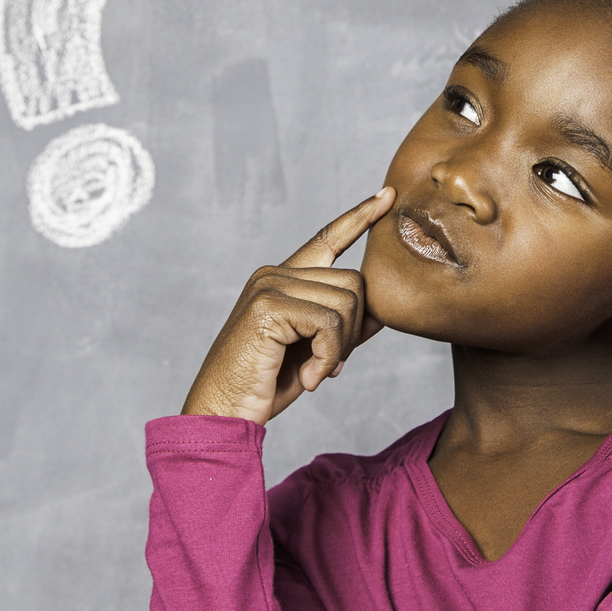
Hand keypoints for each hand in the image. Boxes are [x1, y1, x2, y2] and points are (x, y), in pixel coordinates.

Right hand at [180, 187, 395, 423]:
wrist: (223, 414)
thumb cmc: (265, 385)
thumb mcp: (315, 351)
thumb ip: (344, 327)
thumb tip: (382, 310)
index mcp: (283, 279)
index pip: (327, 239)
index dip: (359, 217)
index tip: (388, 196)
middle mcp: (274, 273)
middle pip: (354, 283)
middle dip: (352, 331)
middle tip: (328, 365)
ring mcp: (268, 286)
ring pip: (346, 303)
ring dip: (339, 349)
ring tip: (315, 373)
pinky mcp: (267, 306)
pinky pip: (328, 324)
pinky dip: (327, 357)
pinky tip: (309, 379)